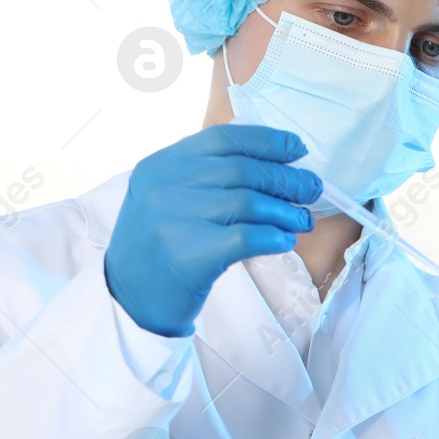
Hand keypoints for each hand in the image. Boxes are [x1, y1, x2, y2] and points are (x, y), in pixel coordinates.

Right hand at [105, 124, 321, 336]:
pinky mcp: (189, 255)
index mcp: (161, 164)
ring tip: (302, 220)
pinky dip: (274, 237)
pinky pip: (247, 237)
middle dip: (286, 178)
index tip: (296, 148)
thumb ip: (207, 174)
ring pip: (250, 202)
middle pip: (242, 170)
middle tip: (310, 189)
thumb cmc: (159, 246)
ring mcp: (173, 220)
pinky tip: (284, 241)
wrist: (127, 300)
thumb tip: (277, 161)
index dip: (267, 141)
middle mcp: (163, 186)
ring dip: (286, 211)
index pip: (223, 138)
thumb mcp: (168, 197)